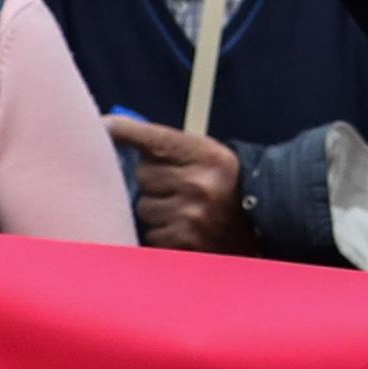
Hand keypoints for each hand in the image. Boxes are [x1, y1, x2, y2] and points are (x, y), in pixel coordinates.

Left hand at [102, 117, 250, 251]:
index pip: (152, 138)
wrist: (265, 225)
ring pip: (144, 208)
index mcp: (205, 155)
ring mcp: (190, 215)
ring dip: (158, 212)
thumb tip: (111, 129)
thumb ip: (169, 147)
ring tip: (184, 213)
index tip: (103, 126)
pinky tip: (184, 231)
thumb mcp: (208, 156)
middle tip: (177, 188)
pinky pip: (152, 234)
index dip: (122, 131)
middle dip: (154, 183)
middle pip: (143, 176)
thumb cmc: (227, 186)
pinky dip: (164, 234)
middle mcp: (197, 183)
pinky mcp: (184, 242)